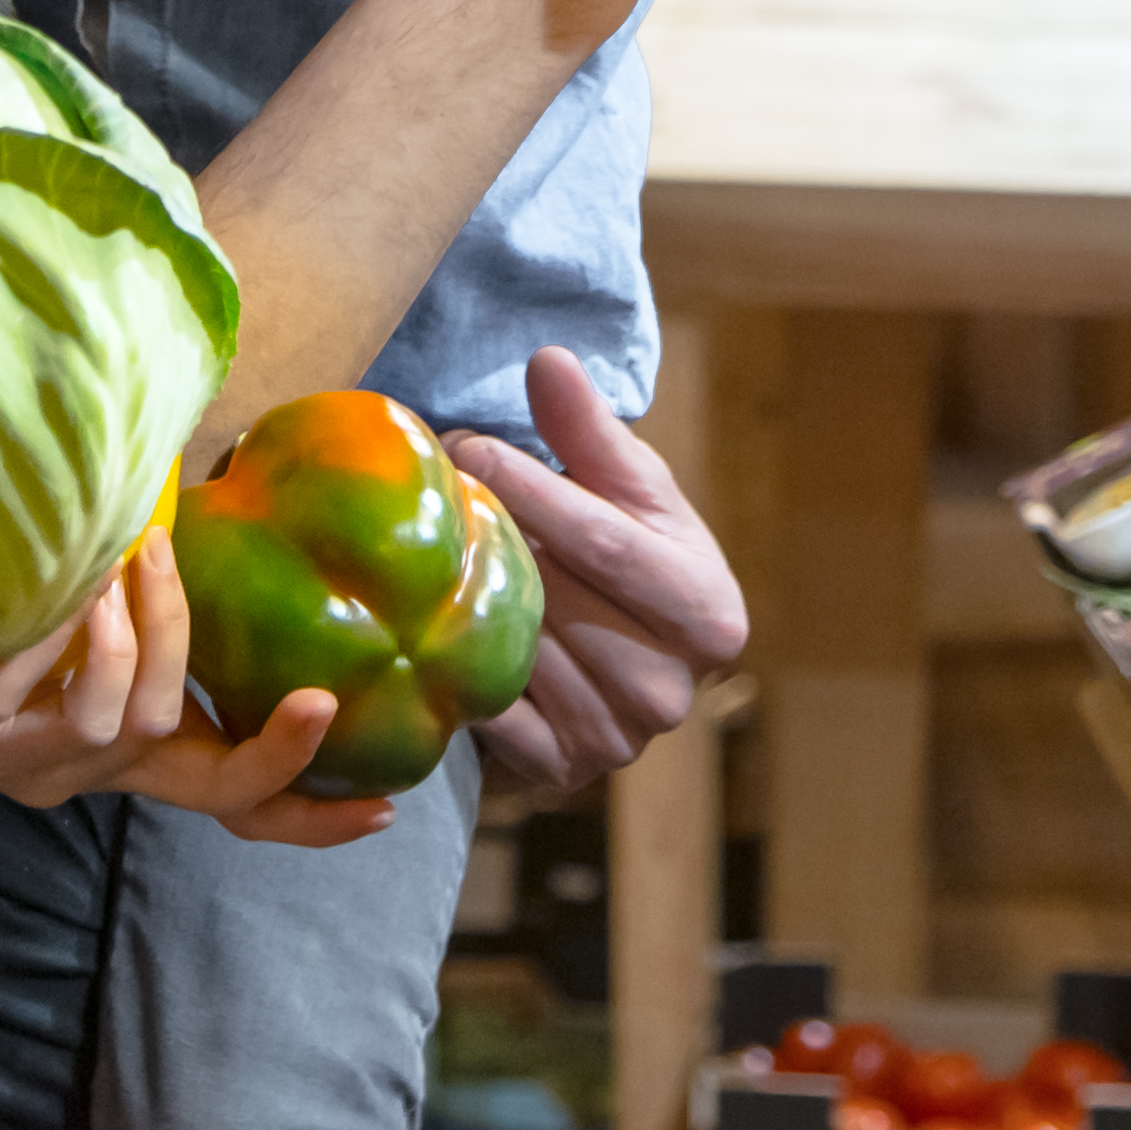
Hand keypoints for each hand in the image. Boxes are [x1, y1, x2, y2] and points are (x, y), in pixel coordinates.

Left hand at [0, 535, 397, 848]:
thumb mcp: (73, 615)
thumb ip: (132, 582)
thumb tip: (183, 473)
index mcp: (132, 749)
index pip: (237, 794)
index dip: (307, 806)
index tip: (384, 807)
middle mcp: (97, 770)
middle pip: (213, 789)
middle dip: (275, 754)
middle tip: (318, 701)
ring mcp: (39, 760)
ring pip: (134, 719)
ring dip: (153, 634)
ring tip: (139, 552)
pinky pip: (46, 692)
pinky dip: (70, 630)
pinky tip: (73, 577)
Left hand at [448, 350, 747, 800]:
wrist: (628, 652)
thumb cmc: (633, 550)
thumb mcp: (629, 488)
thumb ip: (590, 430)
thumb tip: (549, 361)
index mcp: (710, 613)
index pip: (606, 543)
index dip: (532, 490)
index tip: (465, 444)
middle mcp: (673, 690)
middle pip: (556, 600)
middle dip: (487, 538)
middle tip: (426, 490)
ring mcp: (617, 739)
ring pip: (517, 654)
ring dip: (460, 599)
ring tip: (420, 545)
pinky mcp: (562, 768)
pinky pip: (491, 712)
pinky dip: (455, 665)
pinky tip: (422, 618)